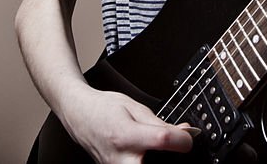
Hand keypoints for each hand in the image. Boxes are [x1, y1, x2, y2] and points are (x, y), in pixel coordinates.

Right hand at [60, 84, 193, 163]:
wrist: (79, 115)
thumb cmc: (103, 108)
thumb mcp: (134, 107)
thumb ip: (160, 123)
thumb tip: (184, 133)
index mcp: (126, 135)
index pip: (163, 140)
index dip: (183, 138)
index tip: (188, 135)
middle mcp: (120, 159)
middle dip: (171, 159)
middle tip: (175, 146)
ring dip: (160, 160)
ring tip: (157, 147)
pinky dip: (148, 161)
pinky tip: (146, 152)